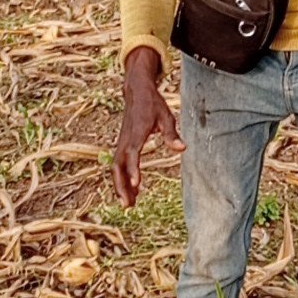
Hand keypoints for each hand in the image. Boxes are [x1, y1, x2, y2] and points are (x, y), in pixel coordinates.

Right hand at [112, 46, 185, 205]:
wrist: (136, 91)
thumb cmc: (153, 104)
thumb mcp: (166, 116)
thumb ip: (171, 134)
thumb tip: (182, 148)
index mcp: (137, 132)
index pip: (132, 154)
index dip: (133, 169)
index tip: (136, 185)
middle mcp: (126, 139)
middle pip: (118, 166)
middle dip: (121, 186)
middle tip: (128, 205)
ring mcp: (121, 142)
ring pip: (115, 167)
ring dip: (120, 186)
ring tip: (129, 205)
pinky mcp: (122, 144)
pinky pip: (119, 164)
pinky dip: (122, 179)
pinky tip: (131, 192)